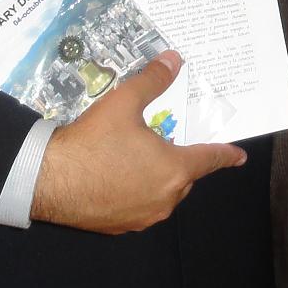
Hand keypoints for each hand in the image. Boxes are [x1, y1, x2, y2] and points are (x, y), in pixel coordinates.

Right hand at [30, 52, 245, 233]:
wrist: (48, 180)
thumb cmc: (92, 141)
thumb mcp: (124, 102)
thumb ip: (153, 81)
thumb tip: (173, 60)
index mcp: (174, 170)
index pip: (209, 159)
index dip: (225, 155)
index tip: (239, 157)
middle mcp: (165, 199)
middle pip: (183, 176)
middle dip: (178, 159)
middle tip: (162, 141)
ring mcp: (143, 217)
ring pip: (161, 193)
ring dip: (156, 176)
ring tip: (135, 156)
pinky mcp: (120, 227)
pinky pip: (140, 206)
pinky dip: (136, 191)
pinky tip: (116, 176)